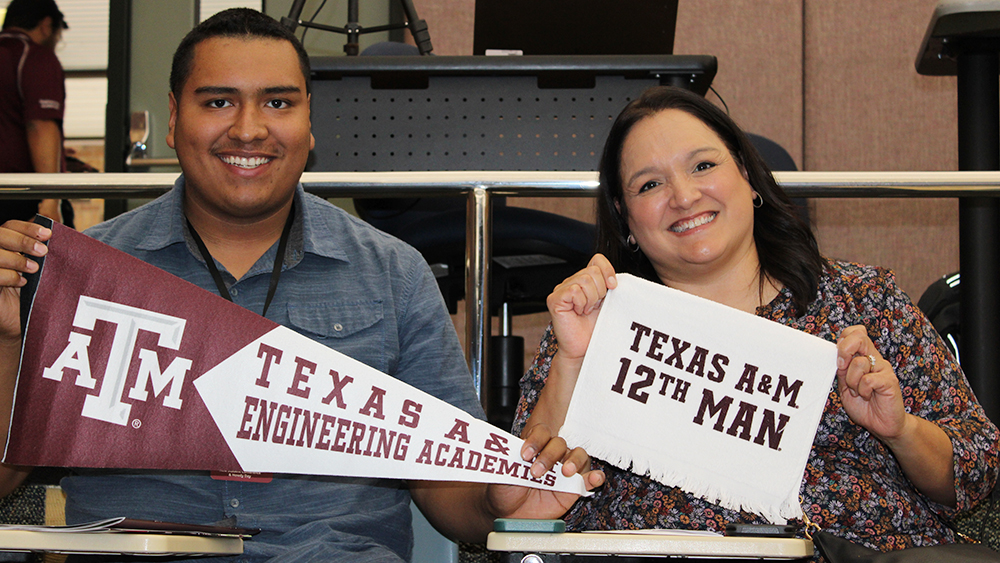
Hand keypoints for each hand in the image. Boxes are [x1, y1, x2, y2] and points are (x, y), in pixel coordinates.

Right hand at [0, 221, 49, 344]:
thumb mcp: (42, 272)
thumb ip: (43, 254)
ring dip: (16, 258)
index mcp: (6, 245)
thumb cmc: (34, 296)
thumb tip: (63, 237)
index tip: (48, 234)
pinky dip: (8, 276)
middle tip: (43, 251)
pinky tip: (22, 283)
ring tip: (34, 269)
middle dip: (23, 240)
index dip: (27, 227)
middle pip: (0, 234)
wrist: (22, 325)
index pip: (10, 226)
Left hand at [485, 424, 603, 519]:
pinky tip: (594, 478)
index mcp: (535, 447)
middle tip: (536, 472)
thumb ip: (507, 462)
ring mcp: (565, 470)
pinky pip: (589, 479)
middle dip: (549, 455)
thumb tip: (507, 452)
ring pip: (578, 455)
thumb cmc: (506, 489)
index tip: (525, 455)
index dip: (535, 440)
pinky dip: (595, 477)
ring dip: (573, 461)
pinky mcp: (574, 487)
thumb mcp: (502, 473)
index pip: (542, 432)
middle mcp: (552, 455)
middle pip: (560, 443)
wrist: (509, 513)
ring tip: (565, 472)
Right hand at [546, 254, 616, 360]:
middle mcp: (572, 282)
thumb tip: (615, 278)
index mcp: (585, 280)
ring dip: (591, 299)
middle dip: (600, 291)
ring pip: (584, 279)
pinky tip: (578, 312)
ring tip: (586, 310)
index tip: (613, 287)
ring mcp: (561, 289)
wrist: (584, 348)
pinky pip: (574, 291)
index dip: (608, 271)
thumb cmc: (595, 329)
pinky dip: (581, 303)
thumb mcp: (608, 302)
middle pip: (593, 270)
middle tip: (594, 306)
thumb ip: (609, 286)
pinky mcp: (555, 299)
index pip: (597, 260)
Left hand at [835, 325, 907, 440]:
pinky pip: (868, 380)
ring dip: (852, 381)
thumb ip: (841, 369)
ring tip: (858, 392)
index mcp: (863, 357)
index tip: (838, 358)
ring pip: (859, 363)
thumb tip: (835, 352)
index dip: (843, 339)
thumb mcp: (845, 385)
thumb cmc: (864, 405)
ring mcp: (883, 369)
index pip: (855, 332)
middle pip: (859, 337)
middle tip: (842, 367)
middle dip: (845, 351)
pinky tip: (867, 396)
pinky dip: (863, 390)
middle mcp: (874, 359)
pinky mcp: (890, 381)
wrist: (883, 425)